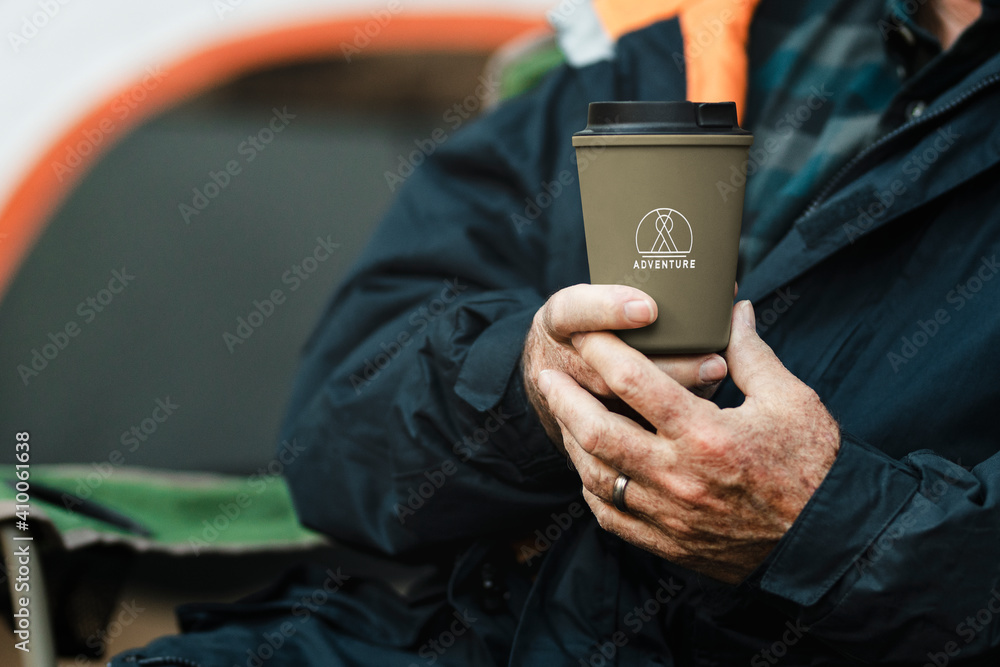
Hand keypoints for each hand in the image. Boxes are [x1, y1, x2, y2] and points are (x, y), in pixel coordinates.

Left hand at [537, 301, 839, 582]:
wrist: (828, 543)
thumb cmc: (813, 466)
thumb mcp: (790, 400)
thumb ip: (752, 353)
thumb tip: (734, 311)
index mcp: (706, 433)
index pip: (634, 382)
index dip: (601, 350)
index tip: (586, 333)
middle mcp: (678, 475)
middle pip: (596, 431)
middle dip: (564, 398)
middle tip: (549, 375)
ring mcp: (669, 514)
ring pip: (595, 474)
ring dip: (572, 440)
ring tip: (564, 414)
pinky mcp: (668, 541)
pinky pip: (610, 515)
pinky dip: (592, 487)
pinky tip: (590, 466)